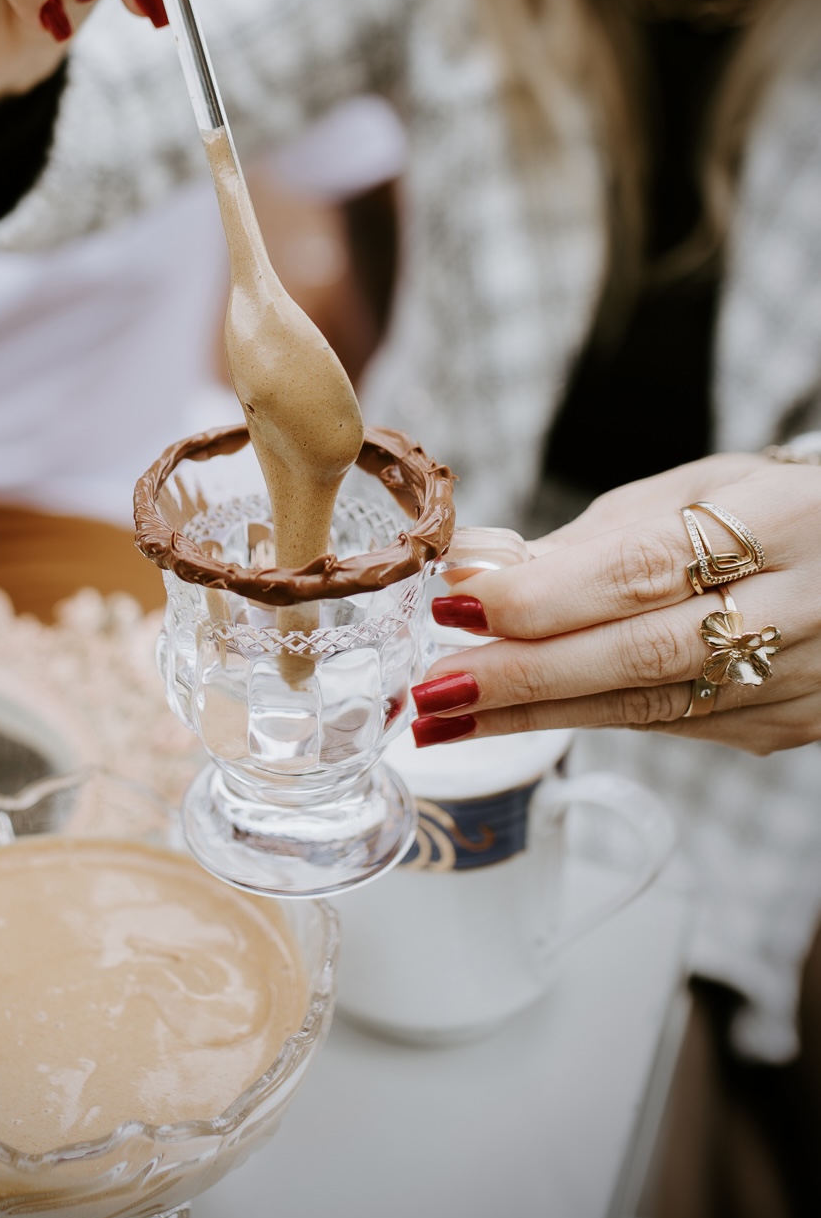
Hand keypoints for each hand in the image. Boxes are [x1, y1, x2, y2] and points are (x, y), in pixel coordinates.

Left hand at [412, 453, 820, 754]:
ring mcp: (798, 680)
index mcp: (780, 524)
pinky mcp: (785, 726)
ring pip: (648, 707)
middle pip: (640, 653)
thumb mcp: (701, 490)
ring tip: (445, 720)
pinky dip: (586, 718)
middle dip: (522, 675)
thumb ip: (599, 537)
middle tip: (433, 687)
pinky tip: (515, 719)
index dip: (544, 595)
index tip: (455, 604)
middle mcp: (798, 609)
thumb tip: (485, 570)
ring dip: (535, 716)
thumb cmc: (775, 511)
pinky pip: (671, 726)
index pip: (642, 568)